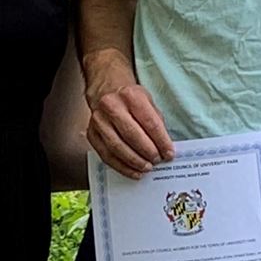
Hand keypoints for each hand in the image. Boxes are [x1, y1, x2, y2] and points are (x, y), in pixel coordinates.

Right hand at [82, 52, 173, 178]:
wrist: (105, 89)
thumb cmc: (129, 98)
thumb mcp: (147, 101)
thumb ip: (156, 122)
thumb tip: (164, 147)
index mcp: (131, 95)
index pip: (149, 122)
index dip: (161, 141)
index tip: (169, 154)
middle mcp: (111, 106)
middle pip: (132, 135)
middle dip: (147, 151)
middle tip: (156, 161)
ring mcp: (99, 120)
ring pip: (117, 147)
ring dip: (134, 161)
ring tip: (146, 168)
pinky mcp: (92, 133)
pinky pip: (106, 154)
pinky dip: (121, 166)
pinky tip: (132, 170)